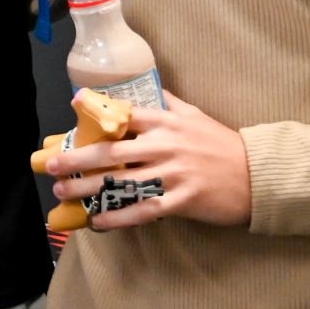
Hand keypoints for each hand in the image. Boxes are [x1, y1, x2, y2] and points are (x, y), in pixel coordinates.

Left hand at [45, 91, 252, 228]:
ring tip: (65, 192)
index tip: (70, 111)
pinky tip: (98, 220)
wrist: (257, 175)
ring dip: (89, 189)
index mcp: (166, 122)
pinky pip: (144, 209)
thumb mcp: (195, 115)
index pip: (124, 115)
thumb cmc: (222, 145)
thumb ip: (169, 103)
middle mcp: (166, 146)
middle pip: (113, 151)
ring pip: (122, 182)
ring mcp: (174, 173)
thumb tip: (150, 88)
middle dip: (77, 158)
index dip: (96, 114)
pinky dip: (118, 216)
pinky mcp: (183, 200)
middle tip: (51, 166)